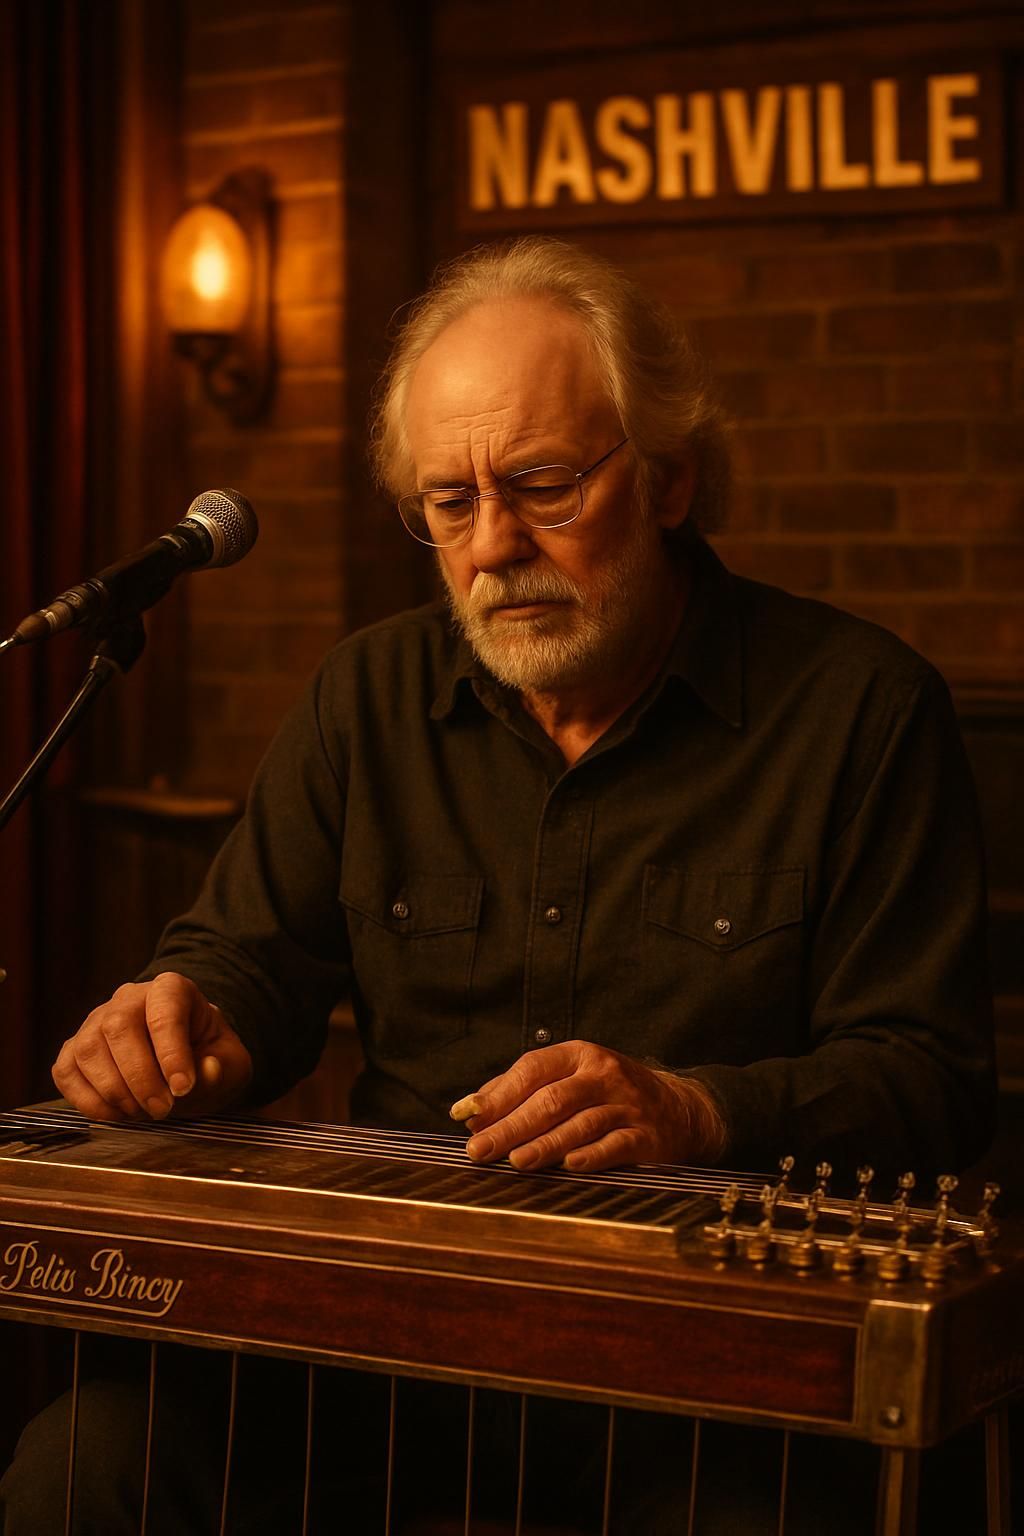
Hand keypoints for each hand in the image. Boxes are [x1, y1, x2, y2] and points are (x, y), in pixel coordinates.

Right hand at [52, 972, 252, 1121]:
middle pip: (118, 1027)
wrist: (184, 1063)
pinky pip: (66, 1072)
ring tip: (143, 1112)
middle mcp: (128, 998)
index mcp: (172, 989)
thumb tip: (205, 1071)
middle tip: (162, 1109)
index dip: (171, 1052)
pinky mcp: (74, 1050)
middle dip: (139, 1077)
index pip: (164, 1011)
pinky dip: (88, 1101)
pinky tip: (118, 1113)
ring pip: (88, 1050)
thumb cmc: (207, 1056)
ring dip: (114, 1092)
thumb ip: (222, 1070)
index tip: (183, 1088)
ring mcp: (95, 1022)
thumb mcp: (230, 1064)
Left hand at [450, 1040, 725, 1172]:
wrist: (679, 1109)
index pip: (533, 1069)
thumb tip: (471, 1111)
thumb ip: (522, 1090)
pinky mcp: (647, 1136)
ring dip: (545, 1144)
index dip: (499, 1092)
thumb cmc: (608, 1094)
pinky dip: (591, 1155)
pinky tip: (569, 1165)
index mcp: (580, 1055)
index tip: (467, 1114)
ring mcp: (628, 1105)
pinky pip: (616, 1146)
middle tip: (479, 1149)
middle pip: (551, 1100)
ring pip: (579, 1124)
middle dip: (511, 1126)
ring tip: (515, 1161)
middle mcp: (604, 1075)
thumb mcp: (571, 1078)